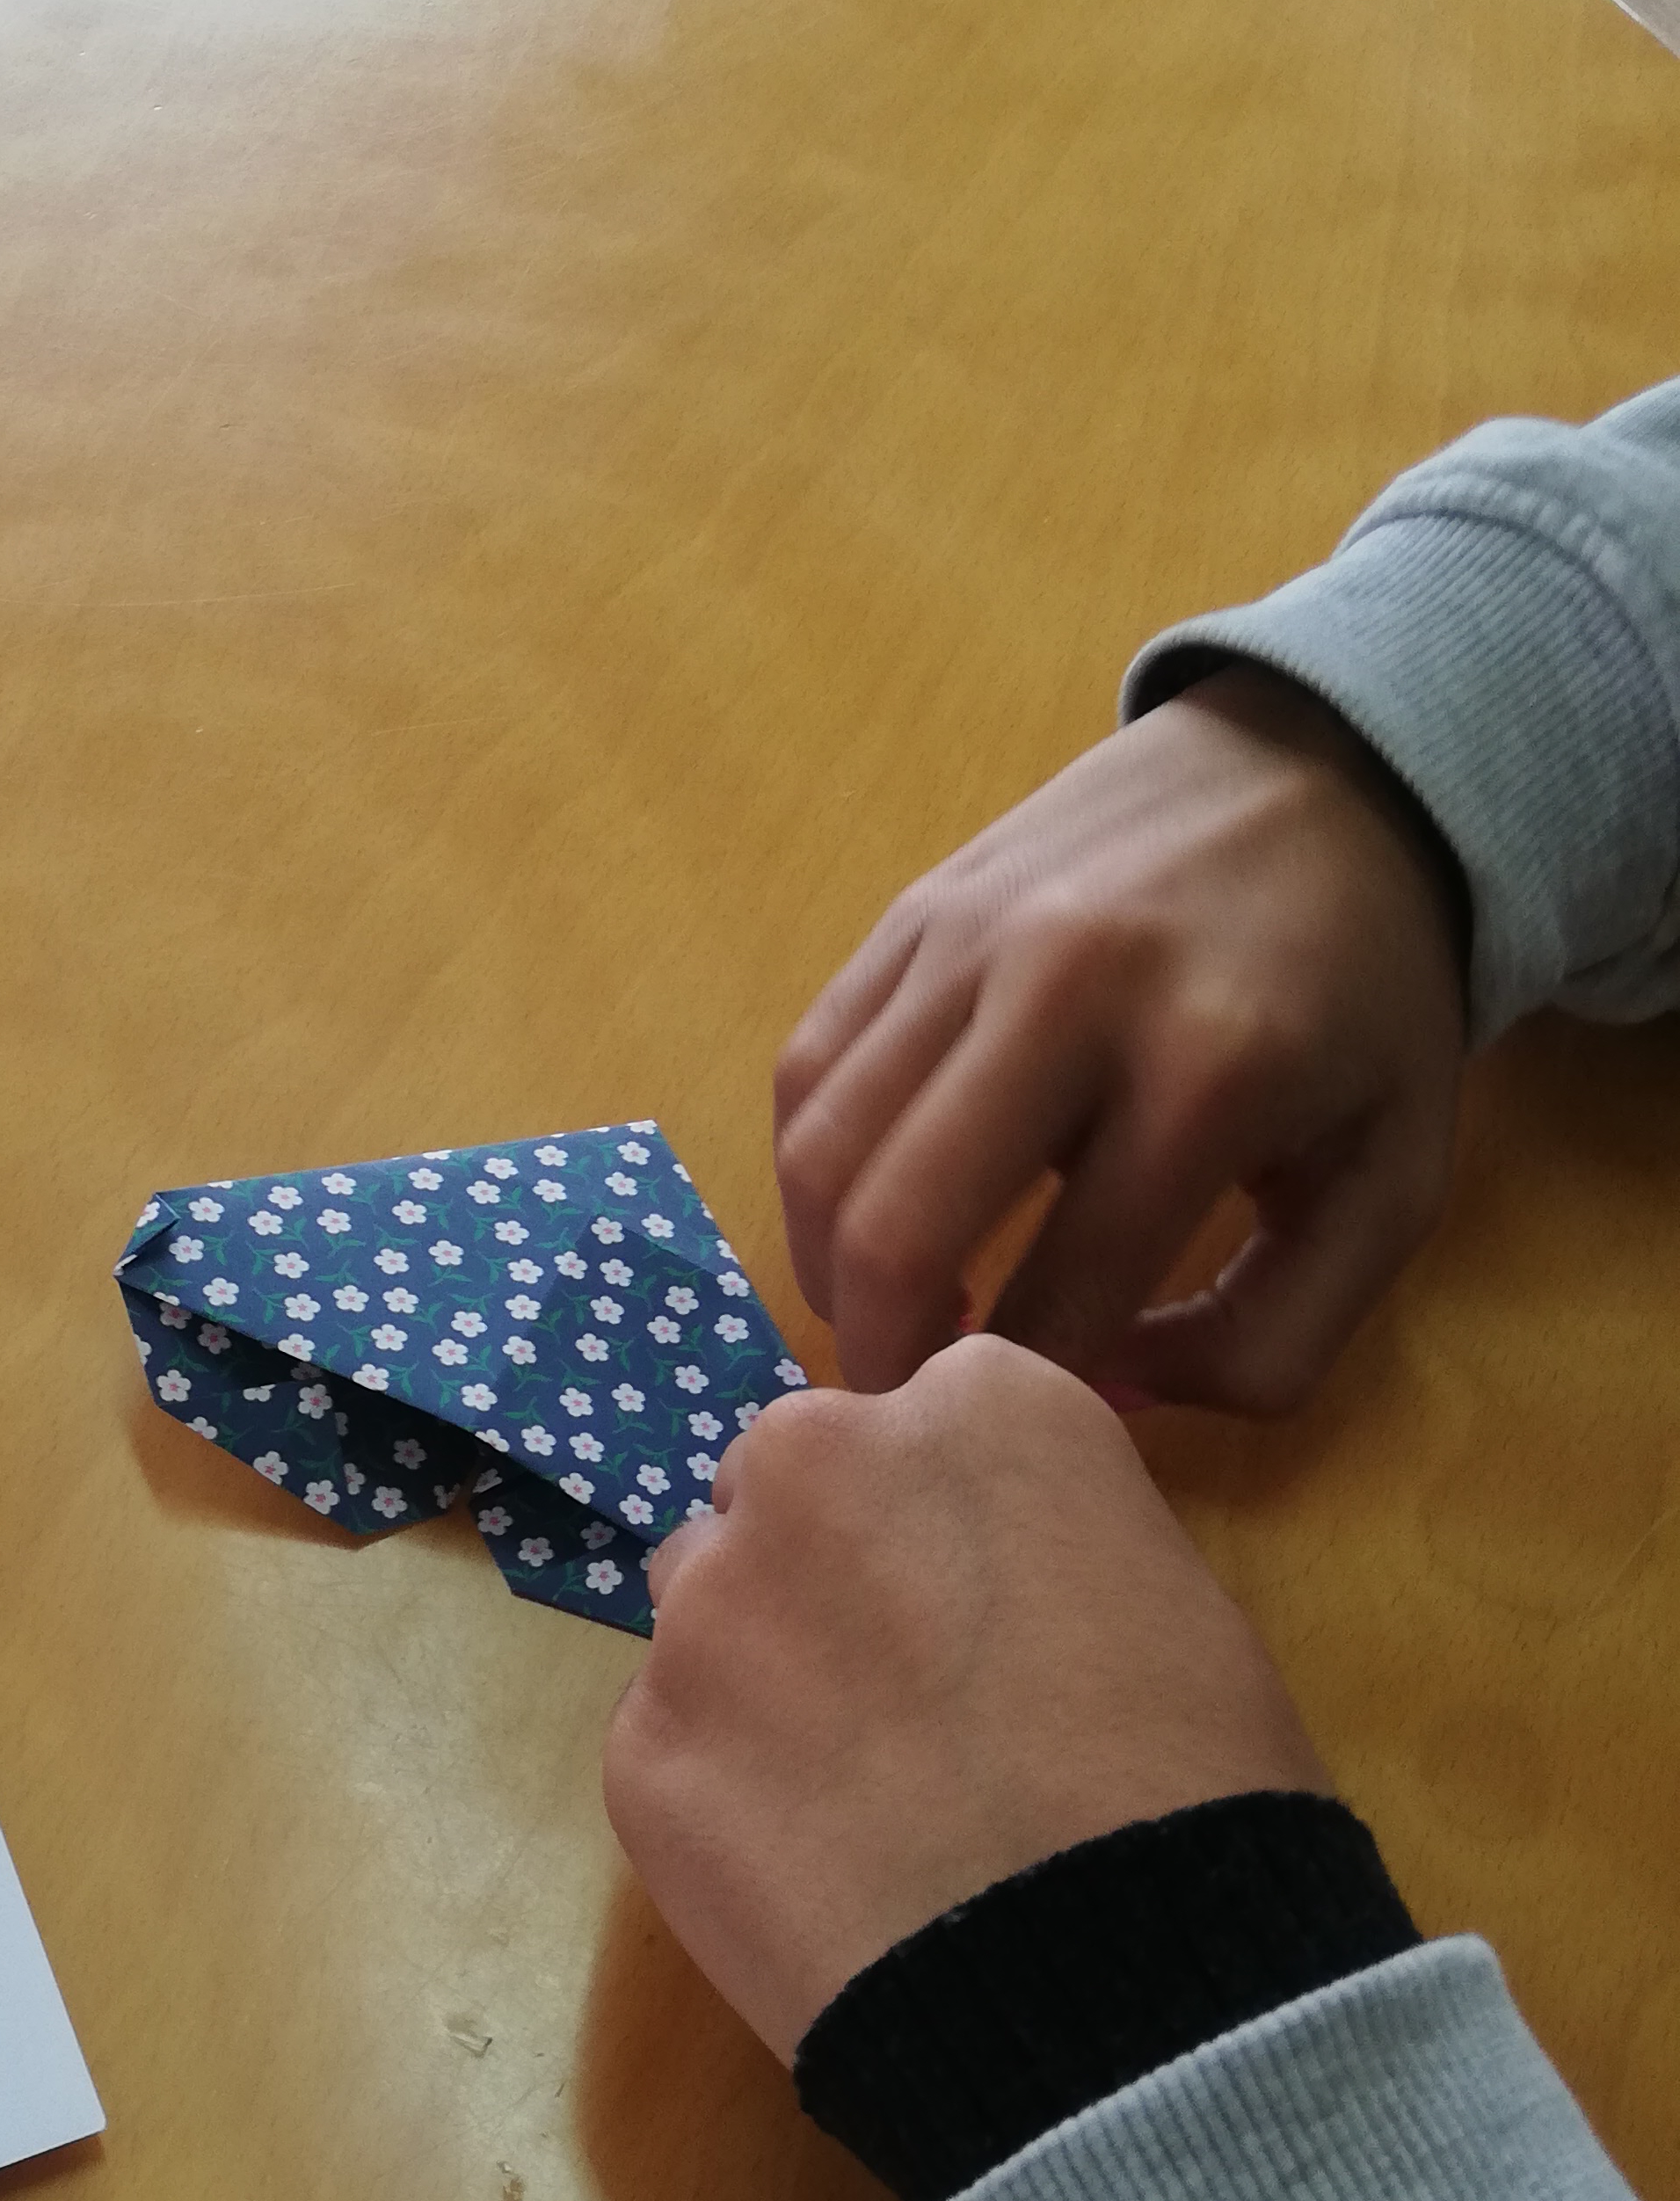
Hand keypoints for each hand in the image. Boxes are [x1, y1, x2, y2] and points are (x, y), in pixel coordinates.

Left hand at [600, 1340, 1326, 2061]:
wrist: (1111, 1994)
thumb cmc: (1195, 1793)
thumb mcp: (1163, 1598)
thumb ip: (1036, 1537)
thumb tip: (972, 1583)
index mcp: (974, 1406)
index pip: (918, 1420)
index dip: (946, 1525)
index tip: (980, 1610)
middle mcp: (812, 1463)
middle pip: (780, 1490)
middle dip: (824, 1571)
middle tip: (901, 1703)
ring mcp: (705, 1607)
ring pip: (704, 1609)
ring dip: (754, 1671)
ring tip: (851, 1800)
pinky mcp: (638, 1747)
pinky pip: (668, 1741)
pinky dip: (722, 1795)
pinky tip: (809, 1875)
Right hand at [774, 667, 1468, 1412]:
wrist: (1327, 776)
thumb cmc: (1363, 1006)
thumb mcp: (1392, 1185)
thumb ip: (1276, 1335)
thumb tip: (1106, 1396)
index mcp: (1209, 1074)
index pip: (1063, 1293)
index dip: (1028, 1392)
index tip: (1031, 1424)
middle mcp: (1067, 992)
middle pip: (898, 1226)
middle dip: (883, 1351)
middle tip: (907, 1404)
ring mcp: (971, 939)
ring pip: (824, 1148)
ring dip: (828, 1267)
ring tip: (883, 1313)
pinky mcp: (913, 908)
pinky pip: (809, 1064)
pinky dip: (812, 1167)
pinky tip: (863, 1212)